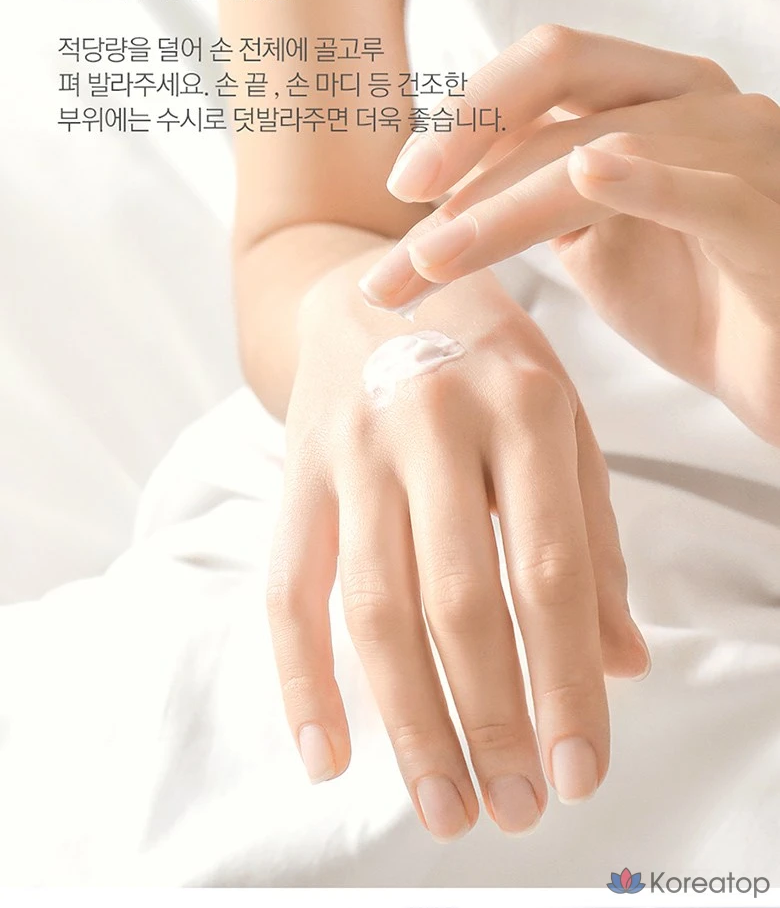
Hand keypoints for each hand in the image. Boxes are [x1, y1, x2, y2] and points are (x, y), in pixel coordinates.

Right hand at [266, 250, 649, 841]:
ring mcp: (355, 446)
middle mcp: (434, 423)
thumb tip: (622, 663)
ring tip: (444, 806)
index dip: (567, 681)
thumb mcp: (562, 422)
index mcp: (524, 406)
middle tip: (513, 809)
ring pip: (374, 605)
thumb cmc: (485, 358)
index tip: (580, 771)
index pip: (550, 570)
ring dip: (410, 721)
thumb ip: (594, 538)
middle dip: (490, 719)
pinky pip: (287, 586)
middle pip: (459, 599)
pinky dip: (302, 677)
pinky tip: (328, 753)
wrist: (371, 284)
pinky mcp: (297, 470)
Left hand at [359, 26, 779, 445]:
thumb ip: (535, 199)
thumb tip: (445, 190)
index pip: (544, 70)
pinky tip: (588, 173)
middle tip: (401, 217)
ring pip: (608, 148)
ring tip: (432, 260)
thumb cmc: (695, 305)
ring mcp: (745, 153)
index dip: (465, 115)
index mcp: (652, 97)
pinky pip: (711, 194)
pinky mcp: (774, 222)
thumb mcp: (596, 241)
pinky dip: (650, 182)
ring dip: (506, 207)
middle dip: (465, 145)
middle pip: (563, 78)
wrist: (777, 371)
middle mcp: (699, 103)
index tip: (403, 190)